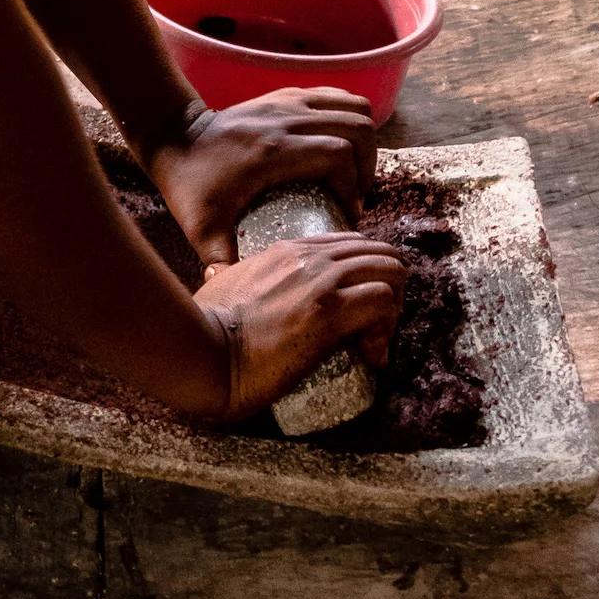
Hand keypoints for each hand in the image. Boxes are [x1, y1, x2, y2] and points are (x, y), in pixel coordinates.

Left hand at [145, 87, 377, 265]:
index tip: (346, 214)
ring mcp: (286, 101)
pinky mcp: (285, 94)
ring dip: (363, 139)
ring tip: (351, 171)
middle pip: (357, 126)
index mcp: (273, 150)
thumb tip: (237, 291)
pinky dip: (348, 118)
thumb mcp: (202, 230)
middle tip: (355, 195)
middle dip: (367, 164)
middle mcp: (285, 118)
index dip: (353, 187)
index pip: (339, 155)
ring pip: (353, 106)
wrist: (172, 137)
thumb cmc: (190, 186)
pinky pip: (336, 96)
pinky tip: (338, 146)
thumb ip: (221, 263)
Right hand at [191, 233, 405, 422]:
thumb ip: (233, 275)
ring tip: (379, 338)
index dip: (365, 272)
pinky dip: (388, 330)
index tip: (359, 305)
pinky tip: (373, 354)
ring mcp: (321, 283)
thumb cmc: (208, 326)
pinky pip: (384, 305)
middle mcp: (308, 259)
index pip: (349, 243)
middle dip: (389, 287)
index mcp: (286, 250)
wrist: (204, 351)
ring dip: (394, 307)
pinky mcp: (330, 315)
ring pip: (390, 273)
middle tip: (378, 324)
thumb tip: (220, 278)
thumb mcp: (226, 284)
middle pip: (378, 253)